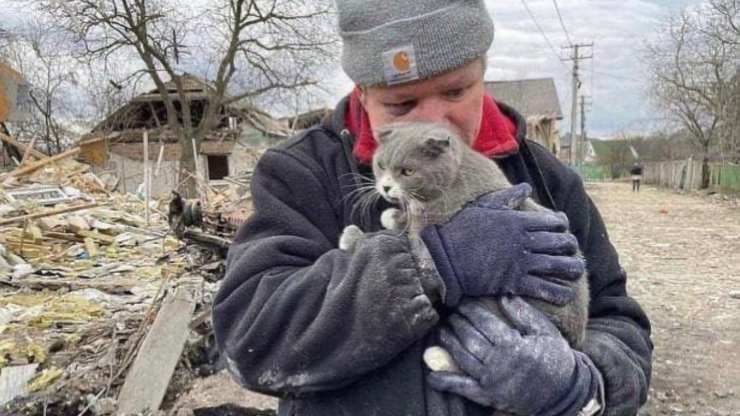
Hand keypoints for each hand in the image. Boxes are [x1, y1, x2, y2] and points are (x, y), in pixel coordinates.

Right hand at [419, 183, 584, 305]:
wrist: (445, 259)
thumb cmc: (461, 230)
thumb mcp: (484, 207)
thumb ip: (507, 197)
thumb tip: (527, 186)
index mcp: (518, 221)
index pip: (553, 221)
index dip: (562, 225)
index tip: (562, 228)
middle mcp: (524, 241)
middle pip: (561, 242)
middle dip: (570, 246)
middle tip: (571, 250)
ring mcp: (521, 263)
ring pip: (559, 265)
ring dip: (572, 268)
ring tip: (576, 271)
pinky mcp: (515, 282)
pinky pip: (545, 289)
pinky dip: (559, 292)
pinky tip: (565, 294)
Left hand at [428, 298, 601, 414]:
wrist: (564, 392)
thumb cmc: (556, 357)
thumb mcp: (545, 331)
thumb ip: (523, 313)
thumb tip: (504, 294)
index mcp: (513, 345)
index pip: (483, 322)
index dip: (469, 310)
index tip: (461, 300)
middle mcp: (498, 363)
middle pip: (469, 338)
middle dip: (457, 322)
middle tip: (450, 311)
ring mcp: (491, 381)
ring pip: (462, 357)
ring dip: (449, 342)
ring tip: (442, 329)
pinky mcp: (487, 396)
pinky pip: (462, 388)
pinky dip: (445, 381)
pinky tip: (432, 373)